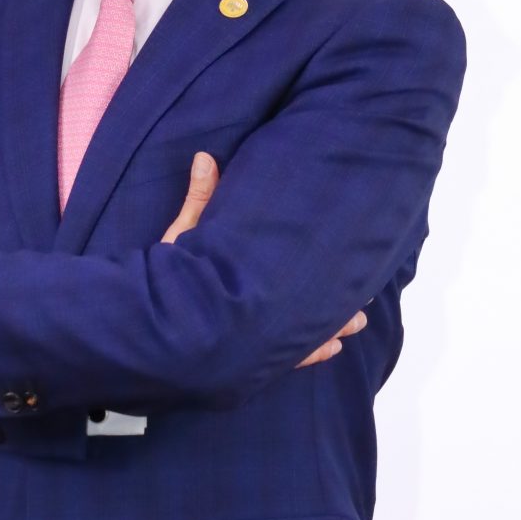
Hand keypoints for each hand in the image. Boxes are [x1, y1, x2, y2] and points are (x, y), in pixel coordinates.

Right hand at [159, 152, 365, 366]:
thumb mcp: (181, 237)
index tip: (347, 254)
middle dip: (336, 295)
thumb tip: (204, 156)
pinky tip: (333, 349)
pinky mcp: (254, 363)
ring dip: (334, 325)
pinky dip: (315, 353)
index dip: (323, 262)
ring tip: (359, 322)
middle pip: (309, 302)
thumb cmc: (168, 281)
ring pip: (308, 333)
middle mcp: (262, 311)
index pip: (291, 267)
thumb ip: (199, 199)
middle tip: (365, 289)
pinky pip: (293, 360)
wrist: (154, 334)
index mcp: (247, 275)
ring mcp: (262, 341)